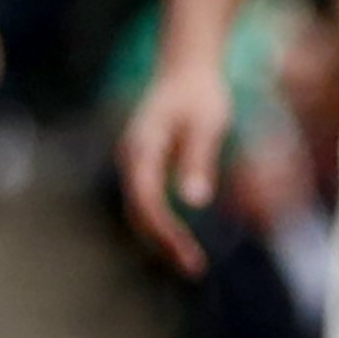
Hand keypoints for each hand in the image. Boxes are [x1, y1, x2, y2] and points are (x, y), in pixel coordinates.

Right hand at [117, 52, 235, 273]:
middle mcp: (130, 157)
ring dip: (161, 238)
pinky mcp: (142, 167)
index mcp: (142, 145)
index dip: (164, 229)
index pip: (146, 198)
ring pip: (139, 210)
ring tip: (191, 263)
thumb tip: (195, 201)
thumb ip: (199, 158)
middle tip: (195, 267)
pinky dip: (161, 224)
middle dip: (163, 241)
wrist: (186, 70)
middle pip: (138, 210)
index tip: (188, 253)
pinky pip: (146, 202)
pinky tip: (181, 242)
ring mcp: (133, 163)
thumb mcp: (208, 123)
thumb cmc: (200, 94)